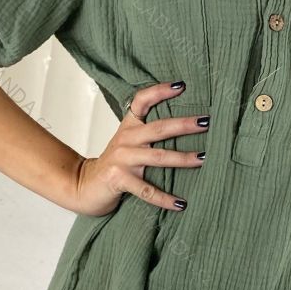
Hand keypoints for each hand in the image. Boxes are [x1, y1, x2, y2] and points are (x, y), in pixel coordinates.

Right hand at [67, 80, 208, 215]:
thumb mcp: (128, 142)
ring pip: (158, 157)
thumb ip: (148, 133)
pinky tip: (181, 204)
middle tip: (206, 122)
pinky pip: (147, 190)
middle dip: (184, 125)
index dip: (160, 91)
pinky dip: (165, 198)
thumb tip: (186, 126)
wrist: (84, 185)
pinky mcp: (119, 180)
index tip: (182, 85)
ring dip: (183, 159)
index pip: (142, 101)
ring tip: (203, 159)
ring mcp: (122, 160)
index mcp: (129, 127)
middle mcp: (126, 139)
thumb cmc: (115, 164)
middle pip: (159, 128)